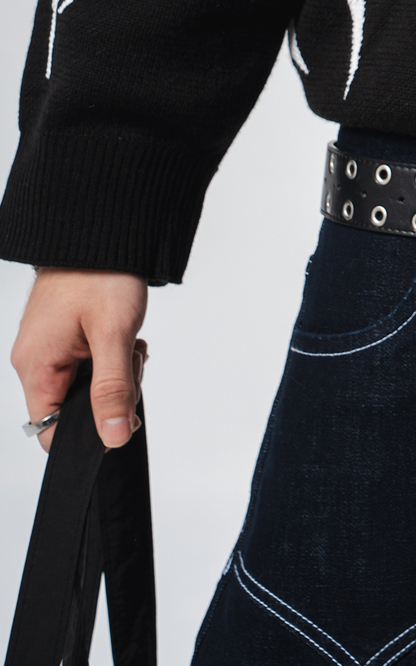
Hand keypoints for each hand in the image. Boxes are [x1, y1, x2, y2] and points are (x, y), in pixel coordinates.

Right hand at [11, 268, 148, 453]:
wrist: (101, 227)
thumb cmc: (100, 272)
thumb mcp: (114, 335)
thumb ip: (113, 390)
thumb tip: (114, 438)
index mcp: (36, 366)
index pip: (51, 431)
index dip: (89, 432)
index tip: (121, 413)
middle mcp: (35, 359)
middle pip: (72, 409)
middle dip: (109, 394)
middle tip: (130, 361)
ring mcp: (49, 345)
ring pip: (85, 385)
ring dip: (115, 373)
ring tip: (129, 343)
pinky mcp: (64, 333)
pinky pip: (88, 363)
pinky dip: (111, 356)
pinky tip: (125, 336)